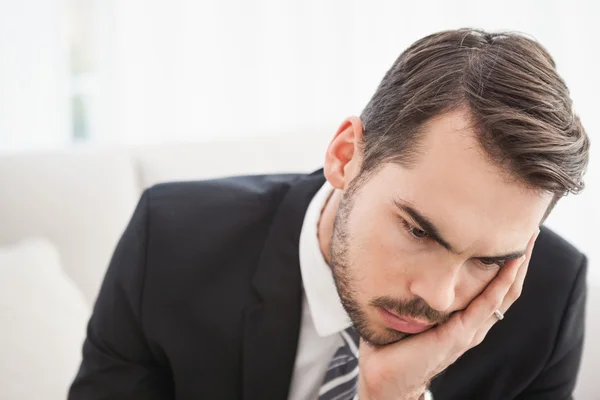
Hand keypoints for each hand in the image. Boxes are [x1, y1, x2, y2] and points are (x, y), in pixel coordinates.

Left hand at [357, 229, 539, 399]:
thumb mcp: (411, 309)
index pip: (495, 285)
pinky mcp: (459, 336)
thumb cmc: (394, 342)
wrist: (384, 376)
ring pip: (504, 293)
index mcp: (465, 318)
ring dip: (517, 265)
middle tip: (529, 228)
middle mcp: (474, 324)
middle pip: (508, 286)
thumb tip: (406, 254)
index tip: (511, 233)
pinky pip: (486, 305)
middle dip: (520, 258)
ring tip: (526, 240)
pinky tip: (509, 264)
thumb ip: (418, 290)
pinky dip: (501, 283)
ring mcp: (470, 331)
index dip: (507, 261)